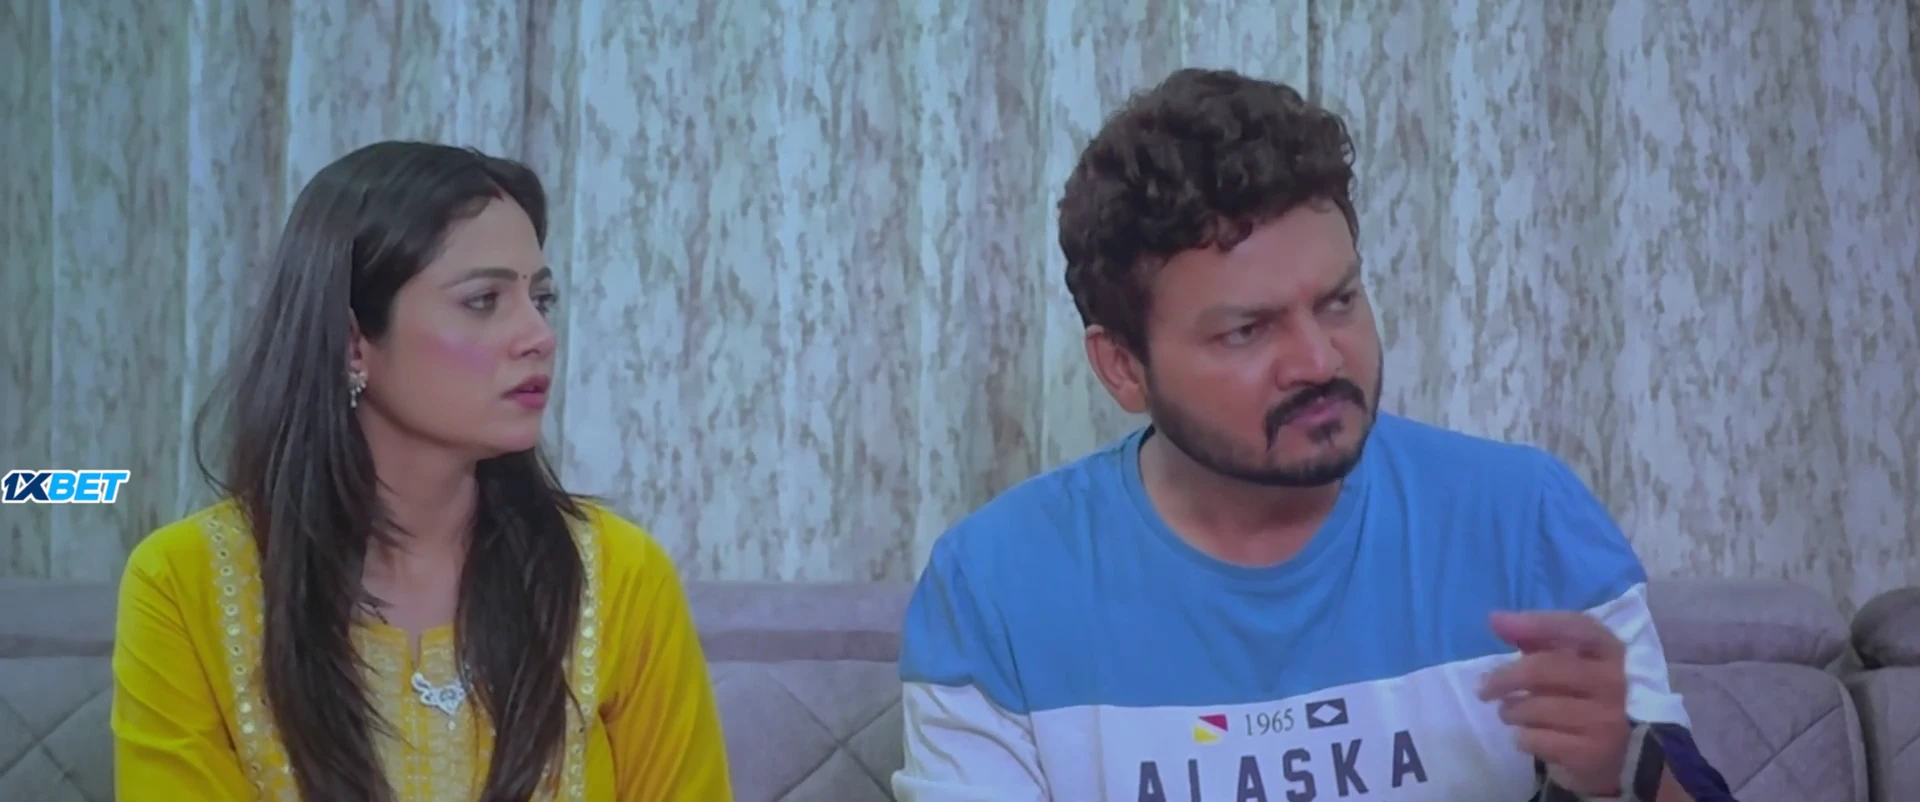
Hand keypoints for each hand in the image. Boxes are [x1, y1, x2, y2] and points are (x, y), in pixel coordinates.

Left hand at [1478, 611, 1630, 796]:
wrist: (1610, 755)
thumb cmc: (1576, 696)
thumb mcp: (1561, 662)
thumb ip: (1532, 638)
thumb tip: (1496, 619)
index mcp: (1609, 652)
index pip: (1576, 627)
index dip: (1537, 623)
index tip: (1497, 624)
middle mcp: (1614, 683)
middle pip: (1545, 669)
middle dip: (1504, 677)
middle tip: (1483, 688)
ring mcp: (1606, 720)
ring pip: (1536, 708)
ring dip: (1510, 711)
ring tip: (1509, 713)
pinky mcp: (1593, 753)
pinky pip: (1536, 739)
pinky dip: (1522, 737)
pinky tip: (1527, 735)